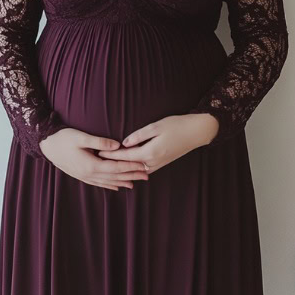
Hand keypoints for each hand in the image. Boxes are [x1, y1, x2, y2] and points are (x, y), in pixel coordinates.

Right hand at [39, 128, 149, 190]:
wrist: (46, 145)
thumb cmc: (63, 138)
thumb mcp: (81, 137)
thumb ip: (100, 142)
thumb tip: (117, 145)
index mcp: (91, 165)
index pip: (116, 167)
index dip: (131, 167)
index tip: (144, 165)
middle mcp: (89, 174)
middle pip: (115, 177)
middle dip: (131, 175)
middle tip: (147, 175)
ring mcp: (85, 177)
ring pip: (108, 182)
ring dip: (122, 181)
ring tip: (135, 182)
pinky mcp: (81, 175)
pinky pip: (99, 183)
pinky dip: (110, 185)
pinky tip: (116, 186)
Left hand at [97, 114, 219, 173]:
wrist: (196, 132)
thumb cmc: (176, 125)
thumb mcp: (156, 126)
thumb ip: (139, 135)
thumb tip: (124, 142)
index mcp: (150, 152)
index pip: (125, 156)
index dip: (111, 154)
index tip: (98, 152)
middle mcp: (153, 162)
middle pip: (128, 166)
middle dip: (113, 164)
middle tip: (97, 162)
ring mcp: (157, 165)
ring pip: (135, 170)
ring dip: (121, 168)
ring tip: (107, 167)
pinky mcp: (161, 164)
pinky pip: (142, 170)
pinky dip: (132, 169)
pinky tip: (125, 169)